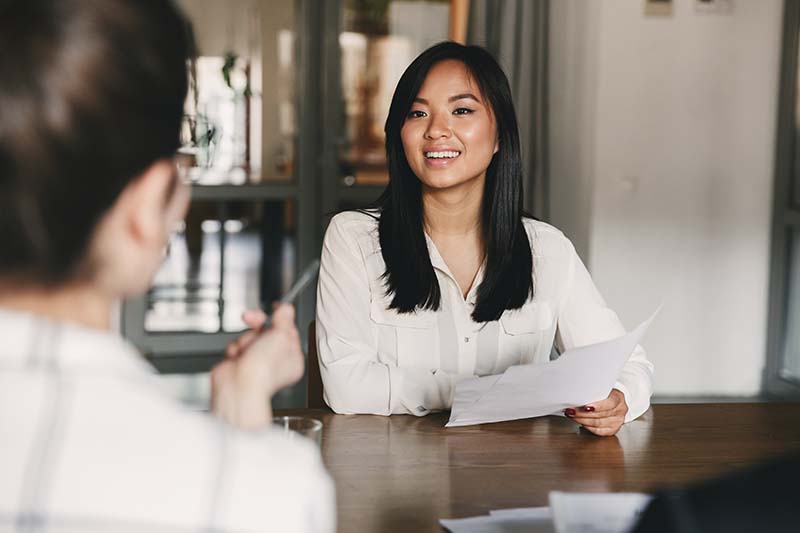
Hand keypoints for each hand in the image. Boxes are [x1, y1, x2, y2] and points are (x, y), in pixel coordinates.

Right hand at [210, 304, 303, 429]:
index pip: (289, 331)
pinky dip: (236, 348)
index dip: (281, 318)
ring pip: (250, 337)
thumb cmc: (263, 370)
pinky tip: (237, 356)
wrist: (238, 386)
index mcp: (292, 358)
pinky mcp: (239, 364)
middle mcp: (275, 362)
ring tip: (246, 349)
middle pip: (268, 332)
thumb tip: (286, 309)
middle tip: (252, 318)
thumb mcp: (281, 336)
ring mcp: (256, 363)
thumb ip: (284, 320)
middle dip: (258, 325)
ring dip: (246, 339)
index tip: (276, 308)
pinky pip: (238, 346)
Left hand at [565, 388, 627, 436]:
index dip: (598, 406)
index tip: (585, 407)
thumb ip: (593, 391)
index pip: (610, 403)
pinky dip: (587, 427)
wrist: (613, 401)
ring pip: (598, 424)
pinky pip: (598, 431)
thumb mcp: (602, 389)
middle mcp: (620, 410)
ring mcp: (617, 422)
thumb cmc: (605, 394)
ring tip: (572, 415)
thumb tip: (576, 394)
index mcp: (618, 398)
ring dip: (582, 420)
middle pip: (601, 414)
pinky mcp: (612, 430)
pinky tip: (580, 422)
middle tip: (571, 410)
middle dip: (583, 413)